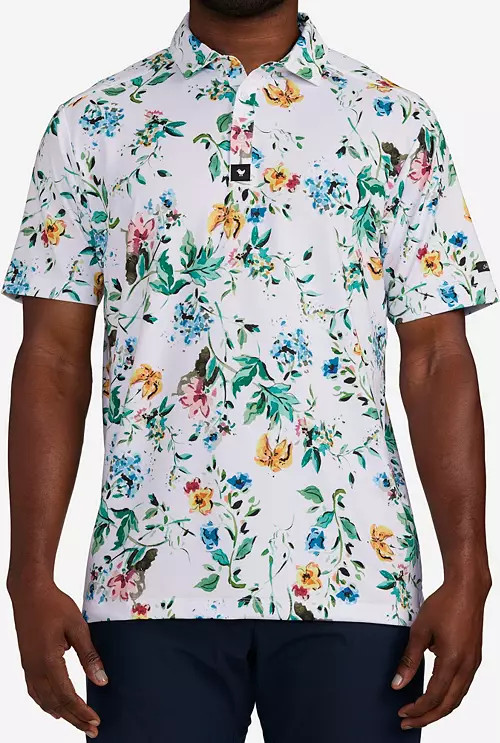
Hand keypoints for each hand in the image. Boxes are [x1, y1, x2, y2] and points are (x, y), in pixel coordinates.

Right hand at [10, 580, 107, 737]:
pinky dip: (47, 704)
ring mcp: (28, 667)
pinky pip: (35, 691)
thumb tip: (101, 680)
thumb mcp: (78, 627)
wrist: (30, 592)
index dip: (81, 711)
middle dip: (74, 718)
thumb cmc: (54, 605)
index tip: (95, 720)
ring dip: (62, 713)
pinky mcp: (27, 663)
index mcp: (48, 661)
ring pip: (44, 700)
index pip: (66, 696)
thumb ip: (89, 656)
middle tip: (91, 729)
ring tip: (78, 722)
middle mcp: (35, 669)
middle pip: (55, 704)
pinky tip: (55, 708)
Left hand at [391, 579, 489, 729]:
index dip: (417, 709)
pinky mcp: (474, 659)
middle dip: (427, 717)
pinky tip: (436, 695)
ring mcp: (473, 664)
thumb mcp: (420, 631)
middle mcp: (466, 667)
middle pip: (448, 705)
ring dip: (439, 709)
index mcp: (452, 661)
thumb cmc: (443, 605)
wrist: (467, 590)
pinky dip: (449, 697)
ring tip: (420, 713)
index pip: (434, 696)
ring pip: (457, 698)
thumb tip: (397, 684)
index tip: (402, 713)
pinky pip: (463, 687)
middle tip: (408, 722)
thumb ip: (409, 659)